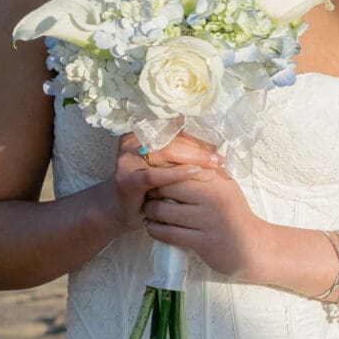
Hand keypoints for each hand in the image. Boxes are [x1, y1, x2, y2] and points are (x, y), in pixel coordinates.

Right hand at [91, 133, 205, 242]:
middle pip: (171, 139)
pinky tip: (195, 172)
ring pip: (166, 152)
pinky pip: (155, 175)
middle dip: (199, 149)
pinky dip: (177, 173)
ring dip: (194, 158)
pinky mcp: (127, 180)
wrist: (119, 209)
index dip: (196, 137)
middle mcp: (132, 142)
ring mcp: (127, 160)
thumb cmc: (147, 186)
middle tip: (219, 158)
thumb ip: (178, 152)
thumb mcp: (161, 164)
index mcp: (140, 134)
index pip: (173, 129)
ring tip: (214, 165)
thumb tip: (212, 144)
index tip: (216, 146)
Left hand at [138, 139, 277, 279]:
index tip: (148, 171)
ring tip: (147, 209)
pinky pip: (168, 234)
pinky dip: (154, 230)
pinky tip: (151, 226)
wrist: (253, 247)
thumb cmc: (234, 214)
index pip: (179, 168)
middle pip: (167, 187)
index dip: (160, 169)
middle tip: (144, 191)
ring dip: (149, 211)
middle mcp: (212, 198)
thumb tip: (175, 152)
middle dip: (151, 189)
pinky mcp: (202, 242)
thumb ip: (203, 171)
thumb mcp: (224, 186)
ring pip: (163, 211)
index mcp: (216, 181)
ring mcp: (207, 221)